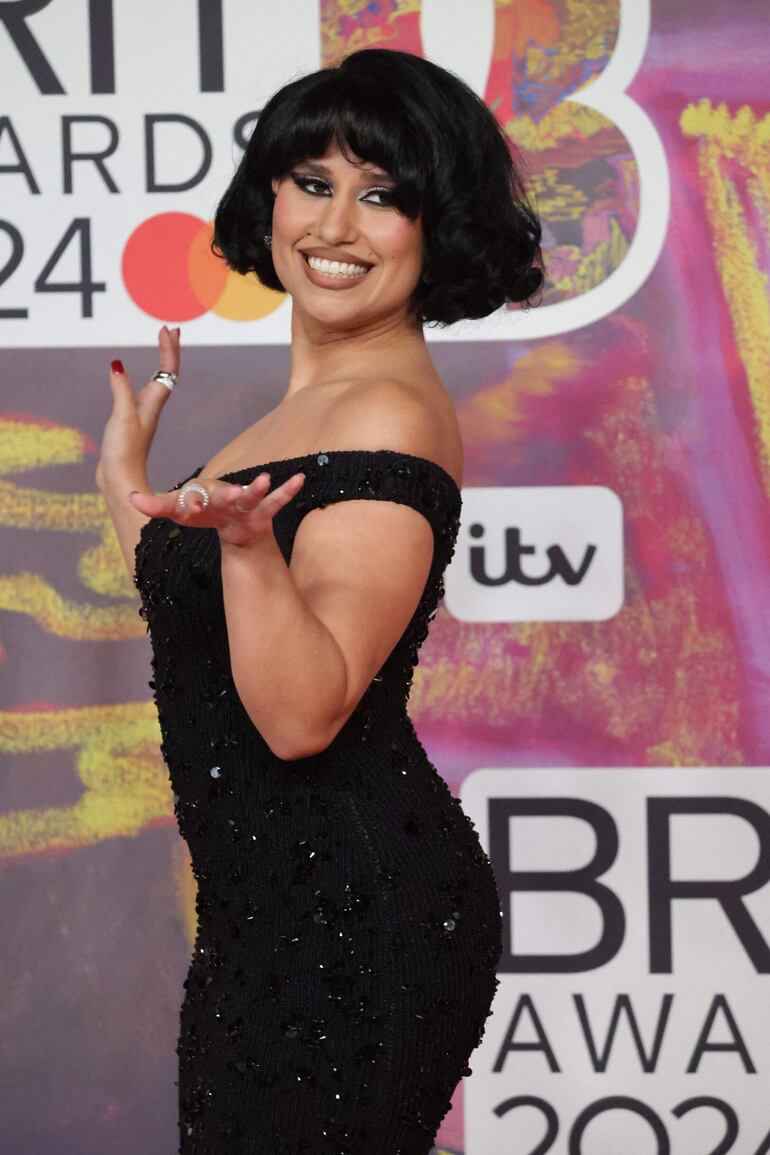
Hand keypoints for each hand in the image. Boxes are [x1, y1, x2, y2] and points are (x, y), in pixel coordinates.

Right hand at [96, 324, 180, 490]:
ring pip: (156, 383)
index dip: (169, 349)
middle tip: (170, 330)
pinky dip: (139, 379)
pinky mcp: (130, 424)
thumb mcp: (121, 417)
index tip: (168, 329)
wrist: (120, 481)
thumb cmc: (123, 452)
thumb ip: (120, 390)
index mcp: (153, 403)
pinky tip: (128, 381)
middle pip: (166, 373)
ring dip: (160, 363)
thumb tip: (117, 365)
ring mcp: (141, 415)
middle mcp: (151, 407)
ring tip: (161, 348)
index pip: (167, 370)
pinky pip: (140, 394)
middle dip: (169, 350)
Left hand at [128, 470, 306, 547]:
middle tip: (230, 492)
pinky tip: (298, 480)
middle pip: (223, 497)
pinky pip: (276, 502)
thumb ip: (156, 505)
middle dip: (226, 495)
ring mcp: (244, 504)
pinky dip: (286, 491)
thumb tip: (129, 498)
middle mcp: (223, 496)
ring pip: (250, 497)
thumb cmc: (204, 513)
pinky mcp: (261, 513)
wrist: (232, 524)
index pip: (188, 502)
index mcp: (201, 496)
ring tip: (263, 479)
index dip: (182, 505)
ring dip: (256, 489)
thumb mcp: (178, 512)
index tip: (178, 507)